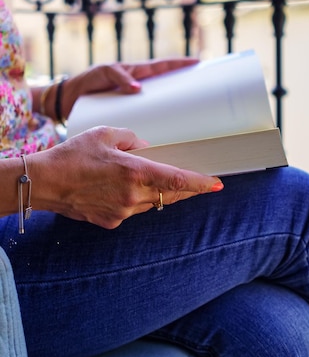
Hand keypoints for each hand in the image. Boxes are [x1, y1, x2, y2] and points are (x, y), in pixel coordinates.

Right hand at [28, 126, 222, 228]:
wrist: (43, 182)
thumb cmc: (73, 154)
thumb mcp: (105, 134)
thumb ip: (133, 139)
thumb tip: (148, 149)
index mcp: (134, 171)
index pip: (177, 180)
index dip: (200, 183)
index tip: (218, 184)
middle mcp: (132, 196)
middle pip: (170, 195)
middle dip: (185, 189)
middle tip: (197, 182)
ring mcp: (122, 212)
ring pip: (152, 204)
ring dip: (157, 193)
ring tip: (147, 179)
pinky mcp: (111, 222)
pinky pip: (133, 210)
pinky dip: (135, 200)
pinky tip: (120, 189)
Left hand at [61, 58, 198, 118]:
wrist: (68, 101)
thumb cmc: (86, 82)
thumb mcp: (103, 74)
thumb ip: (119, 77)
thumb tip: (137, 88)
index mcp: (136, 73)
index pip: (163, 67)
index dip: (180, 64)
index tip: (198, 63)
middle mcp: (139, 87)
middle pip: (167, 86)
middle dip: (185, 86)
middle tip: (204, 92)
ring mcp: (136, 102)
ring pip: (161, 104)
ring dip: (175, 109)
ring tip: (193, 116)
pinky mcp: (130, 116)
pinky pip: (149, 119)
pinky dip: (160, 125)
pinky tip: (169, 135)